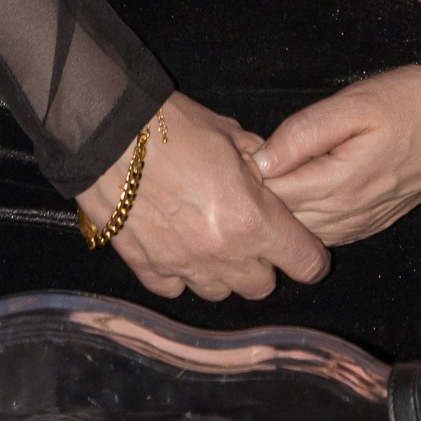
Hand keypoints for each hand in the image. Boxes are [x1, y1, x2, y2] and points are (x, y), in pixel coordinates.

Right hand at [81, 92, 329, 302]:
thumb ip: (259, 164)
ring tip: (210, 239)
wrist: (110, 135)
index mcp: (252, 220)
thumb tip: (269, 174)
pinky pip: (176, 288)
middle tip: (250, 232)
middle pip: (261, 287)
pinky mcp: (148, 269)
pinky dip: (180, 273)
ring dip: (222, 271)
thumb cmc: (176, 127)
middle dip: (262, 263)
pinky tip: (176, 246)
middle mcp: (222, 254)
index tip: (303, 246)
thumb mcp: (231, 135)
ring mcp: (183, 267)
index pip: (304, 262)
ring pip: (219, 293)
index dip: (309, 255)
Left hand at [251, 32, 420, 245]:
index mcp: (341, 184)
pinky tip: (299, 193)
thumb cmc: (412, 101)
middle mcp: (350, 214)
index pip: (275, 197)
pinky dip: (307, 218)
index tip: (232, 156)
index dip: (247, 178)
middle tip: (240, 167)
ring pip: (305, 232)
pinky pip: (328, 232)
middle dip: (259, 199)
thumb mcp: (356, 103)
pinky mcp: (374, 222)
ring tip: (265, 178)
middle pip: (286, 221)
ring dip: (282, 212)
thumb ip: (304, 133)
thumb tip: (260, 161)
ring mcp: (364, 223)